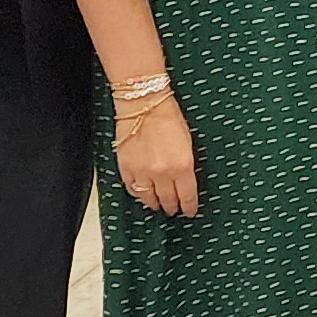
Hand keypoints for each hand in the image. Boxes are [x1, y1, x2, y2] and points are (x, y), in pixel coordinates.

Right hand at [117, 90, 199, 216]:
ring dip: (154, 204)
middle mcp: (163, 173)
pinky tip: (142, 194)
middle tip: (173, 210)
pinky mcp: (126, 168)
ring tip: (157, 205)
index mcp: (183, 166)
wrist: (144, 105)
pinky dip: (138, 194)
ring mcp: (143, 172)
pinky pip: (132, 189)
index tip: (189, 212)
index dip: (188, 207)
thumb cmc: (168, 117)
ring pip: (149, 199)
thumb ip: (186, 166)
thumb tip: (185, 181)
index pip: (187, 196)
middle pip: (168, 200)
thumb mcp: (188, 143)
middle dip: (172, 207)